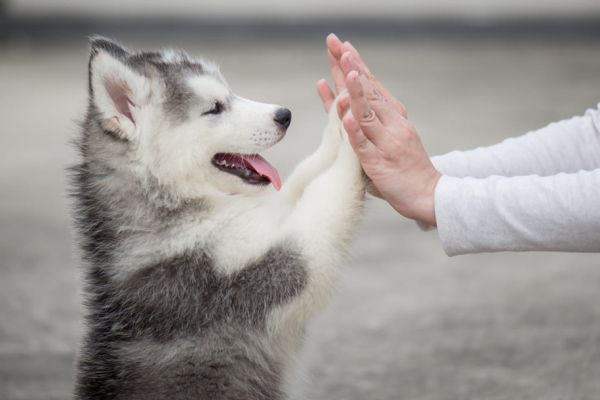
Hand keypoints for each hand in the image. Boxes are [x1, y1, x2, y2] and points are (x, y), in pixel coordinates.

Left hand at [317, 34, 440, 225]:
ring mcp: (386, 143)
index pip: (373, 87)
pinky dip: (354, 132)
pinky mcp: (379, 163)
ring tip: (345, 72)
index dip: (358, 67)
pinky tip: (346, 118)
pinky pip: (364, 146)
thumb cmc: (407, 168)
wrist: (430, 195)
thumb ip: (372, 125)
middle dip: (351, 68)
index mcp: (394, 118)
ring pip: (367, 114)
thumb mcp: (392, 139)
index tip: (345, 47)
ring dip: (355, 92)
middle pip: (368, 92)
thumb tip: (351, 112)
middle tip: (339, 46)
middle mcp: (392, 125)